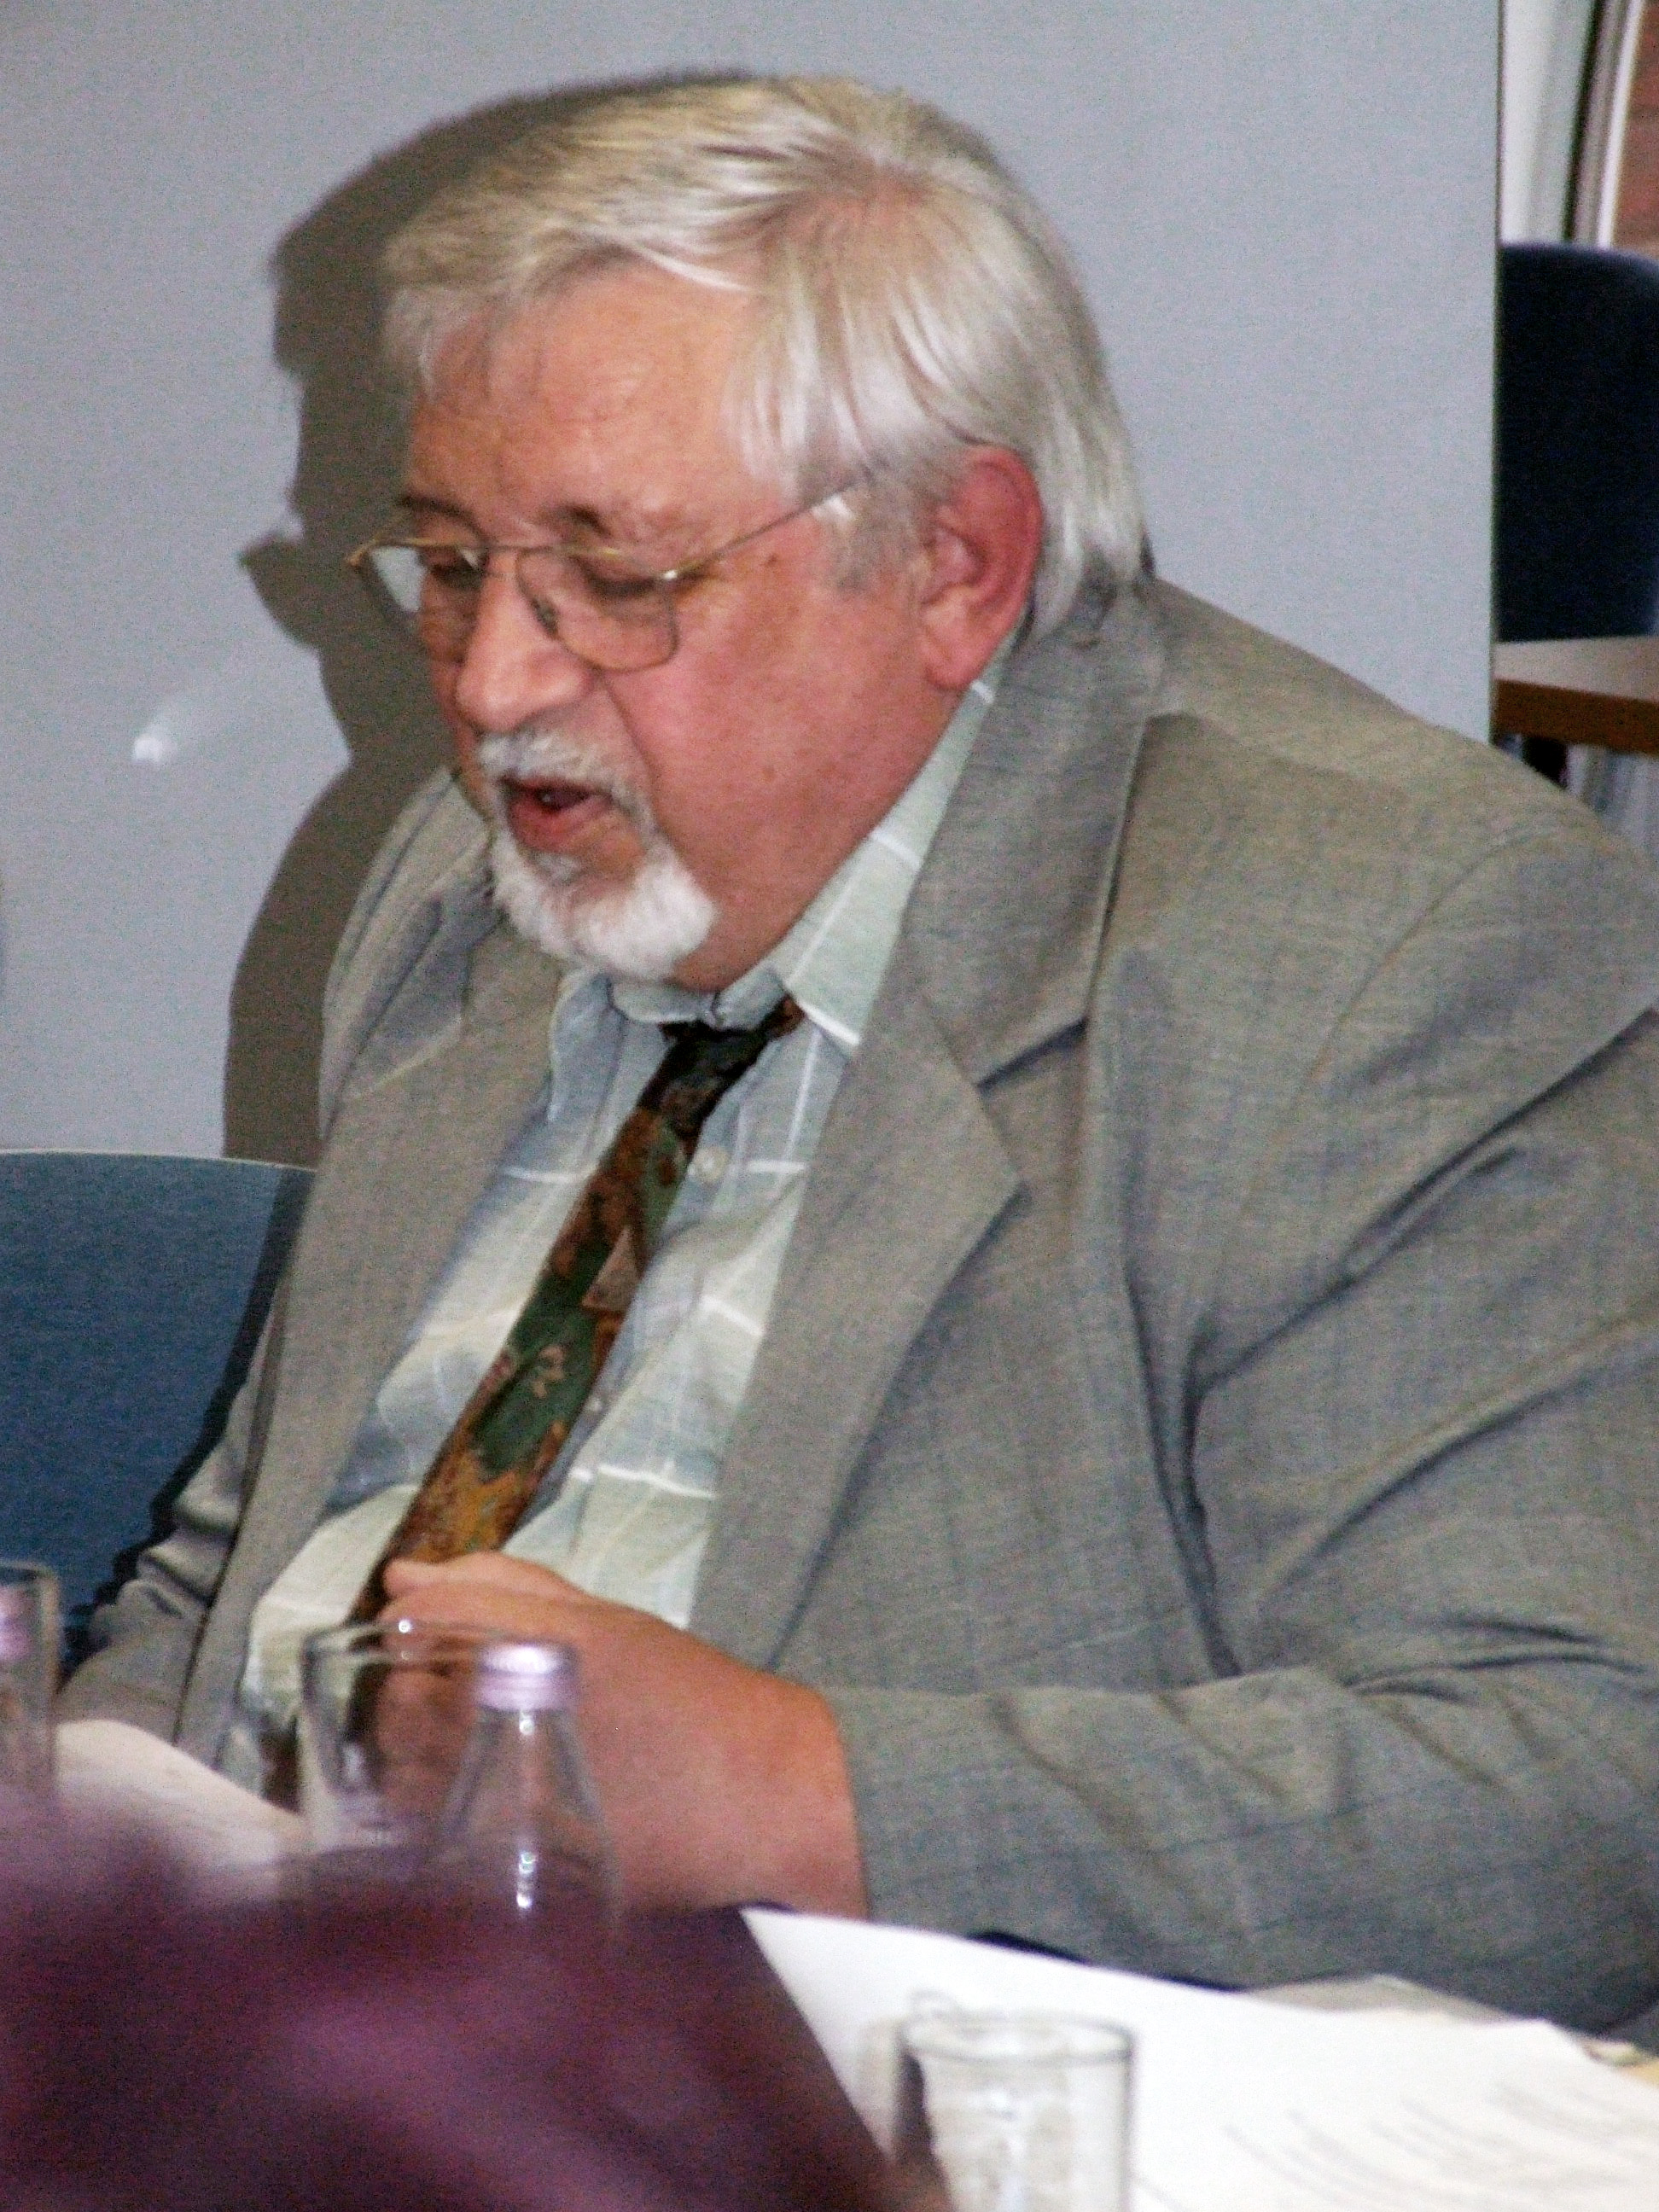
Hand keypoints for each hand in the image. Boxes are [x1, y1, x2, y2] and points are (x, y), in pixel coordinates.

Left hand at [381, 1554, 868, 1918]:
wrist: (758, 1794)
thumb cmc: (684, 1691)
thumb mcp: (601, 1617)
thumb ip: (500, 1584)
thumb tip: (403, 1572)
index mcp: (536, 1642)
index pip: (423, 1615)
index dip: (414, 1621)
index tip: (434, 1636)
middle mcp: (511, 1714)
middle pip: (399, 1691)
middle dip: (411, 1686)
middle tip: (456, 1696)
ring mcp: (501, 1794)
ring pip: (401, 1763)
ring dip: (413, 1749)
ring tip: (467, 1750)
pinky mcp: (506, 1859)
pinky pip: (424, 1828)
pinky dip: (427, 1809)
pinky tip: (469, 1799)